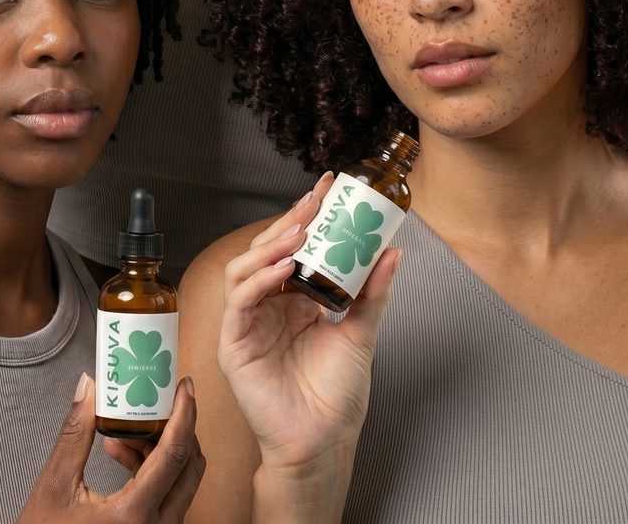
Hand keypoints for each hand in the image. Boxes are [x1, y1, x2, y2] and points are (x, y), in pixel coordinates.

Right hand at [15, 373, 203, 522]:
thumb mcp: (54, 487)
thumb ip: (75, 434)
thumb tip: (88, 387)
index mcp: (134, 515)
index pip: (175, 454)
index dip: (185, 414)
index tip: (184, 386)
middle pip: (189, 466)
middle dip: (178, 427)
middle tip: (163, 398)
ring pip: (180, 481)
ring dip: (160, 447)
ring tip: (124, 427)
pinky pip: (167, 495)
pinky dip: (151, 469)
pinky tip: (118, 451)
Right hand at [217, 174, 399, 472]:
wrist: (324, 441)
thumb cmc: (336, 394)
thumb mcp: (361, 332)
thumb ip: (372, 292)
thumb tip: (393, 250)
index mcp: (292, 298)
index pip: (294, 245)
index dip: (307, 214)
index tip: (328, 187)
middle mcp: (267, 304)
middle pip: (267, 249)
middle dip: (290, 220)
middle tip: (315, 200)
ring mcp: (247, 322)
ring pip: (244, 267)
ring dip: (270, 245)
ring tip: (300, 231)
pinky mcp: (234, 343)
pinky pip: (239, 301)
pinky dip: (260, 280)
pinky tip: (284, 269)